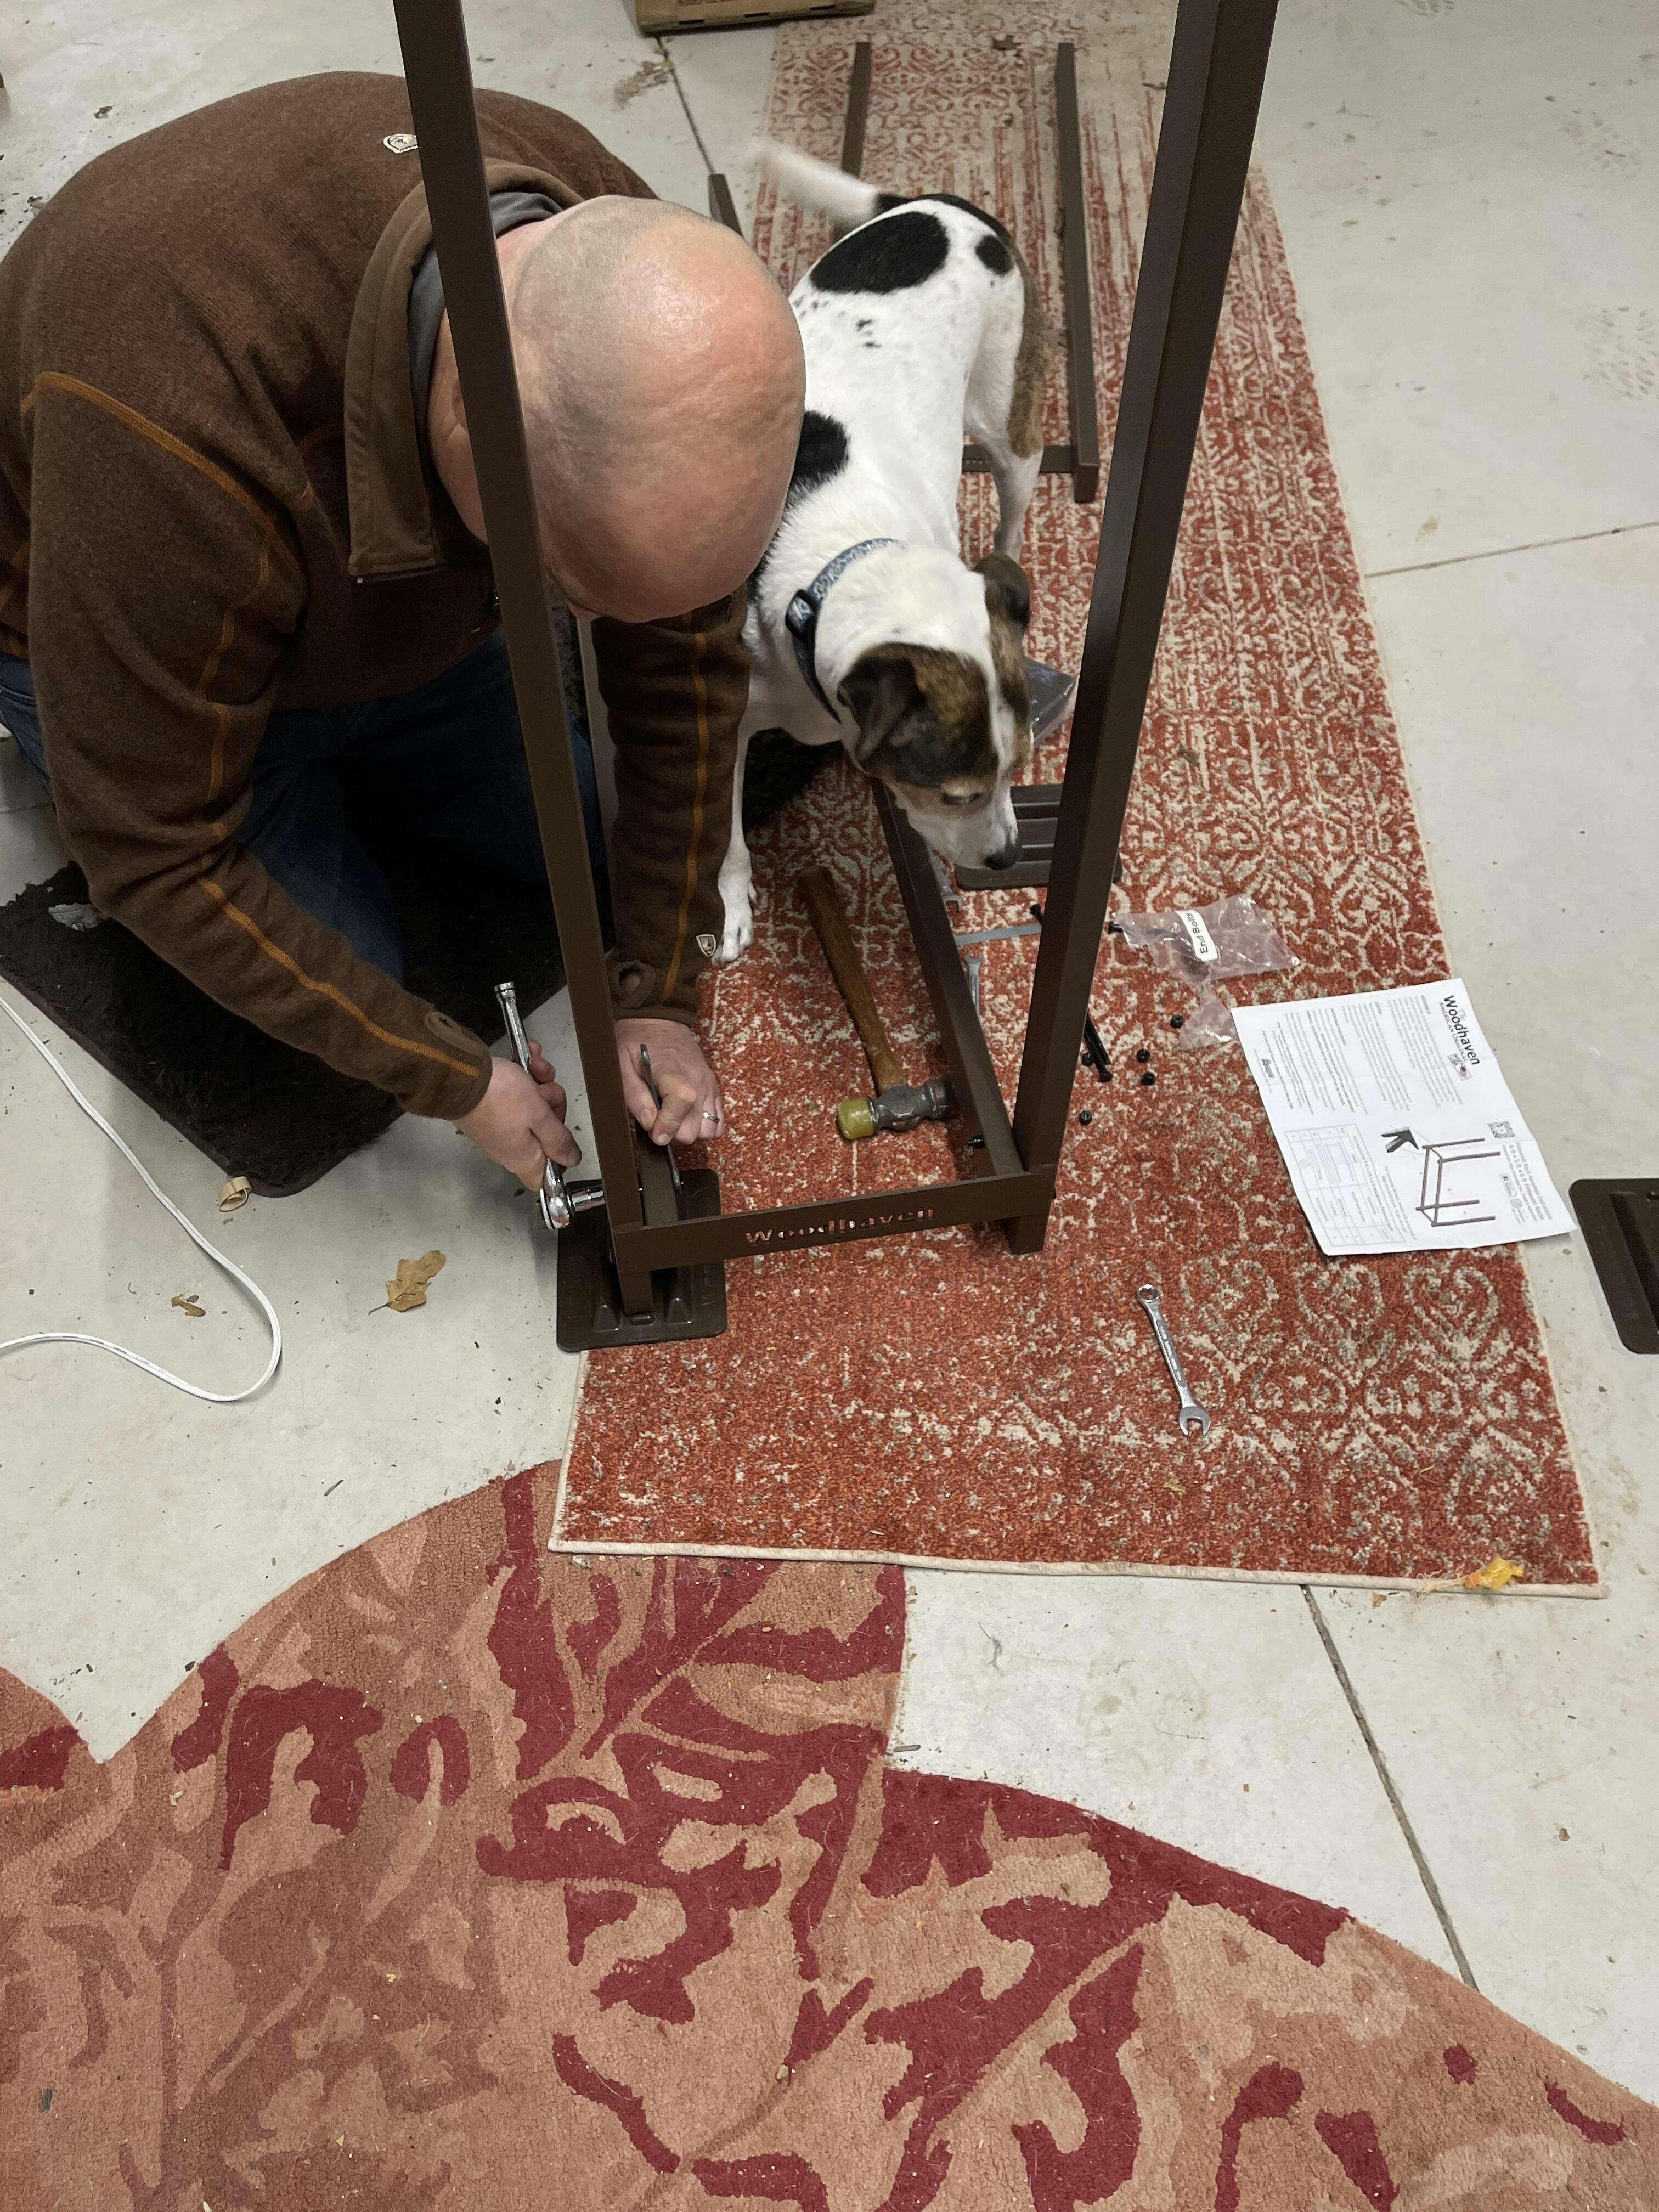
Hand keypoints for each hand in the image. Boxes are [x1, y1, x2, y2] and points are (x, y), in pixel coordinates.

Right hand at [456, 1043, 578, 1188]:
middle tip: (545, 1091)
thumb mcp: (539, 1116)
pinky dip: (525, 1075)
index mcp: (524, 1158)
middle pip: (546, 1133)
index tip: (564, 1137)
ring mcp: (501, 1126)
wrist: (458, 1073)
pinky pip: (517, 1094)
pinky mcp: (493, 1107)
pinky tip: (530, 1057)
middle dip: (552, 1106)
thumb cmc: (499, 1097)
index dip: (559, 1159)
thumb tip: (572, 1160)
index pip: (545, 1177)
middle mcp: (512, 1146)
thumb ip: (558, 1140)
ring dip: (540, 1083)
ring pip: (535, 1107)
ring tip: (535, 1067)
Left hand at [616, 1017, 724, 1146]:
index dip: (665, 1128)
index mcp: (676, 1074)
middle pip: (694, 1130)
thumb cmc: (638, 1040)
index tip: (653, 1132)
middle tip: (657, 1123)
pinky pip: (719, 1120)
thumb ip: (635, 1097)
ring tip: (672, 1120)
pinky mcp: (712, 1088)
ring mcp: (708, 1086)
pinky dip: (705, 1125)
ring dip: (689, 1132)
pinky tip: (687, 1118)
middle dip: (673, 1134)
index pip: (680, 1110)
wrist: (660, 1019)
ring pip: (709, 1130)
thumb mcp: (623, 1065)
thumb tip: (649, 1123)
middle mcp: (698, 1082)